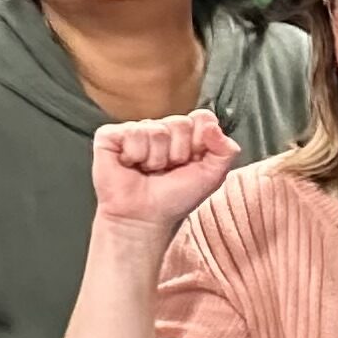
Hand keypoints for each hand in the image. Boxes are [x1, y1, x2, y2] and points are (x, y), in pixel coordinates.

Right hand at [89, 111, 238, 234]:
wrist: (144, 219)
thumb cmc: (173, 199)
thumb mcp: (212, 177)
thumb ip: (226, 150)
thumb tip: (213, 126)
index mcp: (186, 135)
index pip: (202, 118)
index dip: (200, 142)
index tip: (192, 162)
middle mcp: (162, 128)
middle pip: (181, 122)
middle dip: (178, 153)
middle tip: (167, 170)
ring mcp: (137, 130)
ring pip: (157, 130)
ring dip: (156, 159)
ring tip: (148, 171)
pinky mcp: (111, 135)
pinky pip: (132, 133)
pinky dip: (135, 155)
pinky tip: (130, 166)